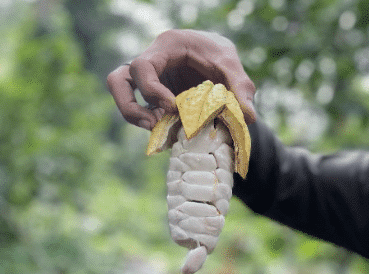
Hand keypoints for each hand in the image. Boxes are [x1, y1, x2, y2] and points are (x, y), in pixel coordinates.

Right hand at [106, 29, 256, 129]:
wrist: (217, 58)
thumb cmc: (221, 55)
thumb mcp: (232, 65)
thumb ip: (241, 88)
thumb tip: (248, 116)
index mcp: (167, 46)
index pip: (142, 66)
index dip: (152, 90)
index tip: (172, 108)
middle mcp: (152, 60)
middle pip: (119, 80)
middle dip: (131, 107)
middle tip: (155, 124)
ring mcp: (148, 78)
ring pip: (120, 92)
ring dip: (133, 114)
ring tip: (156, 130)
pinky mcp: (152, 94)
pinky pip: (138, 106)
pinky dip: (148, 120)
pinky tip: (168, 131)